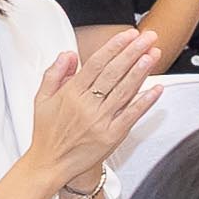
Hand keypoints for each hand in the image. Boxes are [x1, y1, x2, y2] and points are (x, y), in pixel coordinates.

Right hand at [28, 28, 162, 185]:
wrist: (49, 164)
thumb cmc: (47, 132)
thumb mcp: (41, 98)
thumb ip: (54, 73)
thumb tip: (69, 53)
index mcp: (70, 93)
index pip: (96, 64)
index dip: (114, 47)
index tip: (128, 35)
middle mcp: (86, 105)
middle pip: (113, 73)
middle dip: (133, 52)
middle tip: (148, 37)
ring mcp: (100, 121)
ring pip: (124, 91)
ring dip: (141, 72)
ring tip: (153, 55)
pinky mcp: (111, 136)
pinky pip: (131, 116)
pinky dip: (145, 102)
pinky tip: (157, 89)